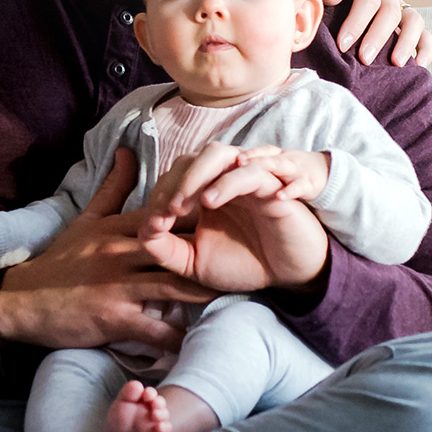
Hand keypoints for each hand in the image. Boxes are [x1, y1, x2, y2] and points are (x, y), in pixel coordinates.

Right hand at [0, 147, 217, 350]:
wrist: (24, 301)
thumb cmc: (60, 262)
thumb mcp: (85, 220)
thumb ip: (112, 187)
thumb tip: (128, 149)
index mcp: (115, 228)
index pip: (165, 212)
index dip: (200, 210)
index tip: (229, 211)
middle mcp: (118, 252)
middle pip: (177, 246)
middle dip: (212, 249)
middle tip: (245, 253)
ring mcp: (117, 285)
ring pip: (174, 286)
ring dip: (206, 292)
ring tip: (234, 292)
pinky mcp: (114, 318)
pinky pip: (157, 330)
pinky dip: (180, 338)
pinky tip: (201, 341)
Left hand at [138, 145, 329, 292]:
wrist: (287, 276)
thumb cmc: (243, 263)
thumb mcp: (195, 263)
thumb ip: (166, 250)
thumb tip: (144, 232)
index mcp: (203, 191)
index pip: (172, 177)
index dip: (157, 197)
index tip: (153, 227)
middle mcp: (223, 178)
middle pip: (190, 158)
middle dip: (172, 184)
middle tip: (166, 213)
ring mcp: (248, 178)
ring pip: (217, 154)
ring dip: (194, 175)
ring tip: (182, 205)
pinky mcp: (273, 186)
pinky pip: (250, 171)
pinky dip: (228, 182)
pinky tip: (211, 202)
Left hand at [304, 0, 431, 66]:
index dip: (358, 21)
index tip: (343, 45)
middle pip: (390, 10)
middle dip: (378, 36)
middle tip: (364, 59)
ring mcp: (396, 0)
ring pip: (413, 19)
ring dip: (406, 42)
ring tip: (394, 64)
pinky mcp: (402, 17)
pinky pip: (422, 31)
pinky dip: (424, 47)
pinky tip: (418, 65)